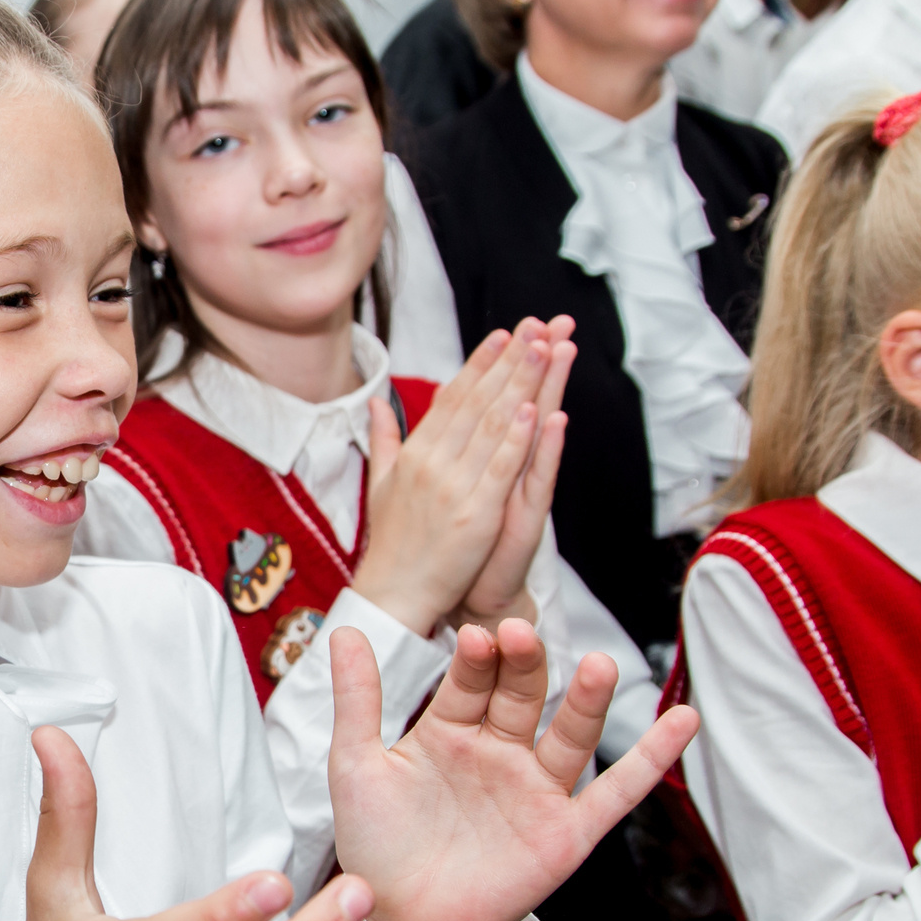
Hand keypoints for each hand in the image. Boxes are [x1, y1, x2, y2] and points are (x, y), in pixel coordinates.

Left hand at [327, 623, 697, 920]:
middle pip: (522, 696)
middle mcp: (499, 752)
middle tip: (520, 636)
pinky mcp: (566, 834)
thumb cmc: (374, 846)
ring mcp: (535, 790)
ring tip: (601, 666)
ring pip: (570, 735)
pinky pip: (616, 793)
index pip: (471, 680)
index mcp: (450, 730)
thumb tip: (345, 631)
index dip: (475, 658)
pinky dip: (652, 761)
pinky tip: (684, 721)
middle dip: (524, 666)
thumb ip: (358, 700)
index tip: (474, 635)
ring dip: (588, 700)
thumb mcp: (358, 766)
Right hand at [349, 322, 555, 635]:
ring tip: (544, 350)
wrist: (393, 595)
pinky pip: (500, 469)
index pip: (453, 399)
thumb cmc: (391, 542)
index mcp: (415, 453)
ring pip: (493, 427)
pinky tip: (536, 409)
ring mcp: (454, 487)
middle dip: (509, 361)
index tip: (503, 334)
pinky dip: (519, 439)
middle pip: (478, 402)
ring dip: (521, 385)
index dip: (480, 364)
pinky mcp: (476, 514)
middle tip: (535, 325)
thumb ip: (383, 438)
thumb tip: (376, 402)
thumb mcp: (382, 483)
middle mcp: (432, 463)